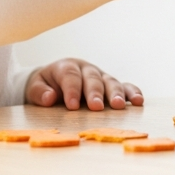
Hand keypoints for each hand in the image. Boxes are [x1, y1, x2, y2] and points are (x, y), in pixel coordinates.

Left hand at [25, 58, 142, 110]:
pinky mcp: (110, 84)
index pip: (70, 76)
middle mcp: (86, 69)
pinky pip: (124, 86)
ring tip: (119, 106)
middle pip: (92, 79)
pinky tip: (138, 101)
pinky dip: (132, 92)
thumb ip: (39, 92)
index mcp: (66, 66)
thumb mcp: (35, 87)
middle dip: (95, 93)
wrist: (53, 80)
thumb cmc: (45, 85)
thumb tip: (49, 98)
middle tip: (96, 107)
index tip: (72, 105)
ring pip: (110, 82)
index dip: (72, 90)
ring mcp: (101, 76)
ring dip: (116, 93)